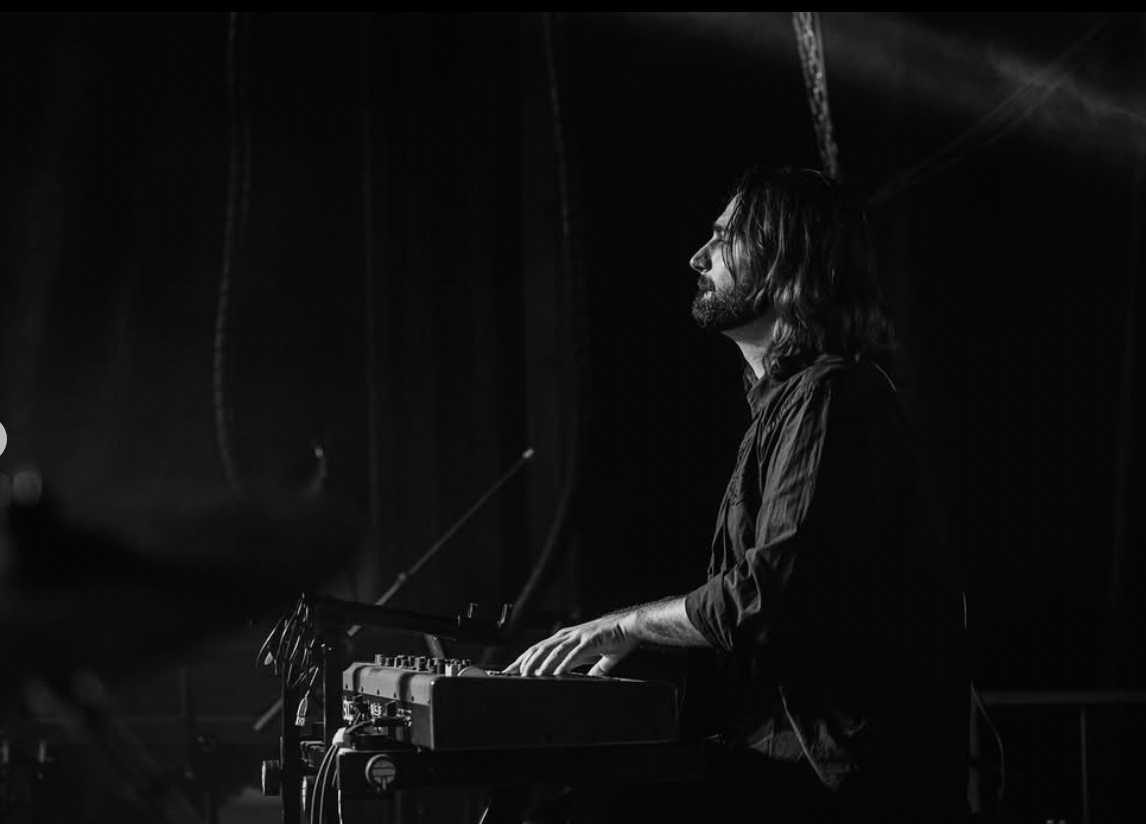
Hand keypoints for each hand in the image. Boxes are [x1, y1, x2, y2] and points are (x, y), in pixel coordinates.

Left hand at [503, 612, 638, 676]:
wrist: (630, 626)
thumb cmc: (615, 638)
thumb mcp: (598, 655)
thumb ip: (591, 666)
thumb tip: (590, 678)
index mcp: (566, 638)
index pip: (539, 649)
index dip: (524, 659)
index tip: (512, 671)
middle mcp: (568, 635)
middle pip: (540, 648)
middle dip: (525, 662)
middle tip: (513, 674)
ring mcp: (578, 637)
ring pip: (553, 650)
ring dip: (541, 663)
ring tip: (532, 675)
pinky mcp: (590, 641)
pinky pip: (573, 653)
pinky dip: (563, 663)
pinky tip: (556, 673)